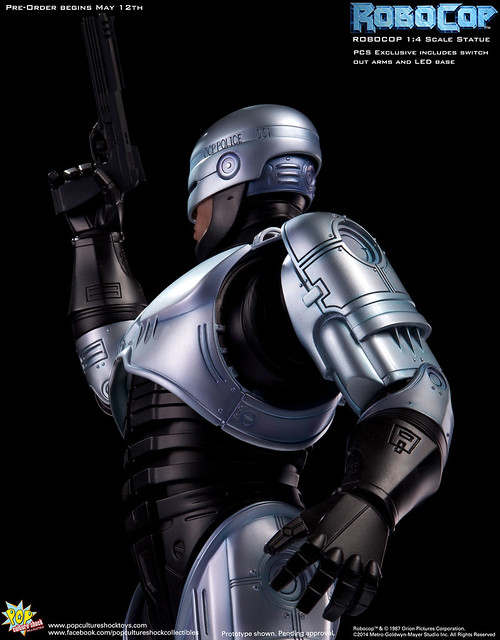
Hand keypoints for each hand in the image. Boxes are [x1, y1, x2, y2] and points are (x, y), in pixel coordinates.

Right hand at [48, 163, 123, 236]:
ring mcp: (76, 192)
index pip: (95, 171)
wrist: (97, 234)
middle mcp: (88, 187)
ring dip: (70, 173)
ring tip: (72, 175)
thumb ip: (108, 186)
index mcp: (101, 185)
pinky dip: (54, 180)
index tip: (93, 168)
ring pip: (70, 177)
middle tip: (83, 172)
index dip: (93, 168)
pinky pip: (58, 187)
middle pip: (81, 171)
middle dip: (82, 169)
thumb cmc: (109, 220)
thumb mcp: (114, 201)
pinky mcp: (66, 199)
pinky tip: (55, 176)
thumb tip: (98, 173)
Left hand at [264, 491, 388, 620]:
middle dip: (310, 597)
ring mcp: (358, 559)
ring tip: (328, 615)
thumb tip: (269, 548)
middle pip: (323, 580)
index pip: (300, 561)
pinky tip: (351, 610)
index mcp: (321, 538)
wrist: (368, 500)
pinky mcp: (373, 565)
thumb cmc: (336, 510)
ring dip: (336, 606)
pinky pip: (369, 590)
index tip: (276, 585)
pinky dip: (361, 603)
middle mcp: (339, 550)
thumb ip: (290, 532)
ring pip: (347, 590)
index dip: (286, 575)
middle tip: (302, 608)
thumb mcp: (311, 516)